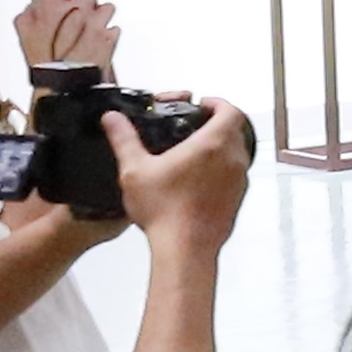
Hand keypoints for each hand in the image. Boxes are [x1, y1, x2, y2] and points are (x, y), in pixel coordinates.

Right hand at [15, 0, 118, 67]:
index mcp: (53, 4)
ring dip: (102, 11)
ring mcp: (96, 21)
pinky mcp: (109, 36)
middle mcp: (77, 8)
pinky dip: (107, 32)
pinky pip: (113, 29)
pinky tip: (100, 37)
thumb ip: (27, 13)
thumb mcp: (23, 32)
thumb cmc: (43, 58)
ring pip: (107, 6)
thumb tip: (32, 5)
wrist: (64, 81)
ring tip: (96, 18)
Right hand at [121, 90, 254, 254]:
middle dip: (217, 123)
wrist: (185, 249)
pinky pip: (234, 176)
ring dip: (220, 147)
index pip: (229, 110)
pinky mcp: (237, 200)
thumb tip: (113, 120)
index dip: (217, 103)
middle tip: (196, 124)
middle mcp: (232, 160)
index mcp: (213, 144)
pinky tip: (197, 179)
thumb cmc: (165, 212)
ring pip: (236, 153)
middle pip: (235, 130)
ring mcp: (239, 181)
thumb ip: (124, 139)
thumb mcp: (135, 169)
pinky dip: (221, 170)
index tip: (204, 104)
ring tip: (194, 150)